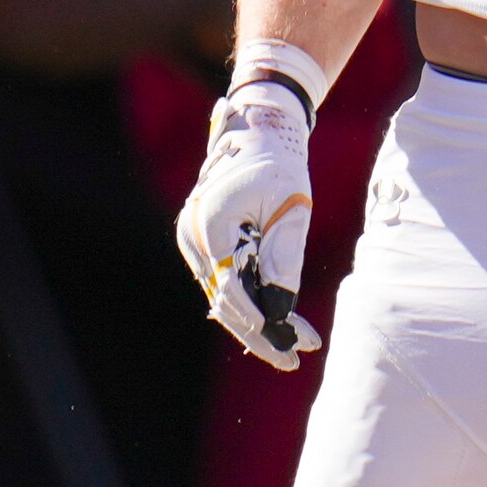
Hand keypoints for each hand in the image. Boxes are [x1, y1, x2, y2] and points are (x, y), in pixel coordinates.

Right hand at [175, 75, 323, 368]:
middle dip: (262, 331)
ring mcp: (193, 240)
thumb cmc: (280, 162)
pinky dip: (250, 302)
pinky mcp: (203, 243)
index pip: (234, 289)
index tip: (293, 345)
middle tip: (294, 359)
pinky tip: (276, 327)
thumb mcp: (292, 208)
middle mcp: (192, 234)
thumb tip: (281, 310)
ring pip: (224, 295)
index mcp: (210, 223)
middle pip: (225, 299)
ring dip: (258, 321)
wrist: (259, 127)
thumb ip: (284, 258)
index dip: (264, 322)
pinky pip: (225, 281)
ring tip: (294, 348)